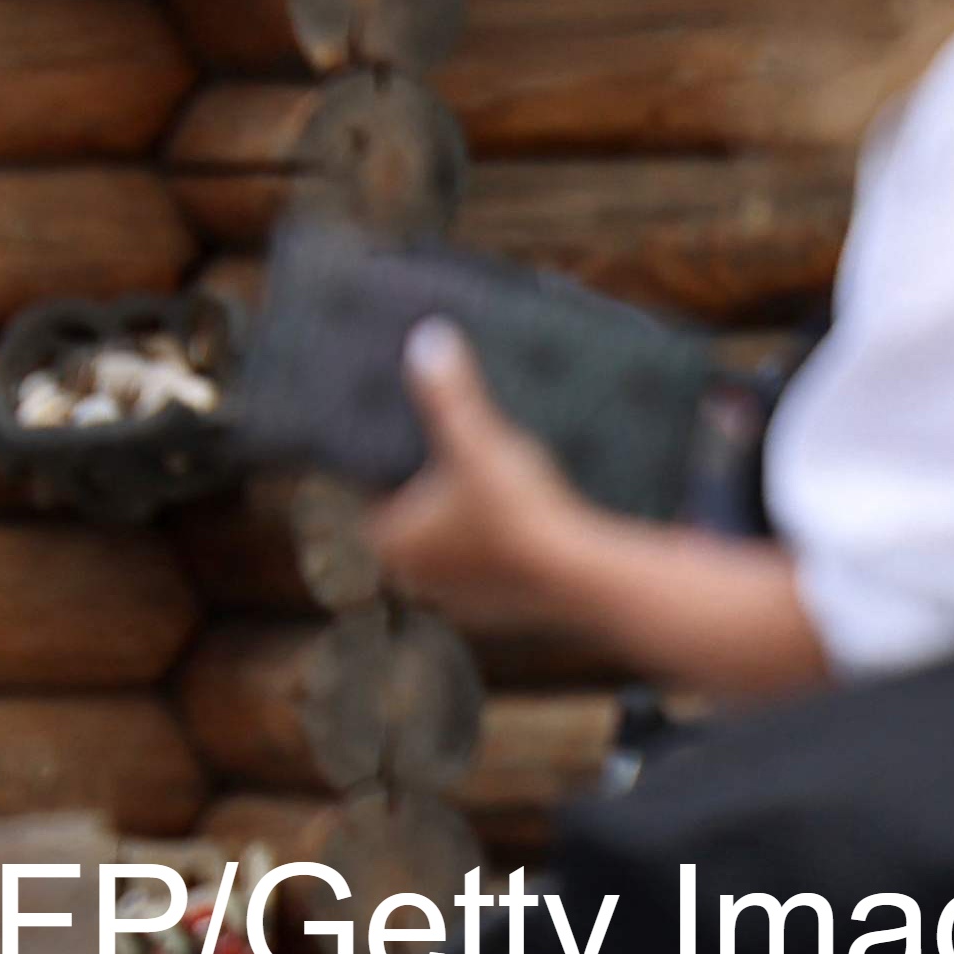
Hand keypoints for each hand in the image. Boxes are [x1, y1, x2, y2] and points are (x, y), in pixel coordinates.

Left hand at [363, 327, 588, 622]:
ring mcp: (461, 603)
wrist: (587, 578)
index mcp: (389, 541)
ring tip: (485, 490)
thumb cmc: (517, 511)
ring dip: (463, 526)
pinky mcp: (503, 615)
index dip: (381, 467)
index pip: (365, 495)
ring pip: (450, 552)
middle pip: (410, 523)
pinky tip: (520, 527)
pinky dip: (499, 552)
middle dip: (425, 495)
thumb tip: (427, 337)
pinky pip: (490, 573)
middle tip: (445, 460)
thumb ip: (448, 394)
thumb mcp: (476, 440)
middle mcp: (417, 579)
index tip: (399, 443)